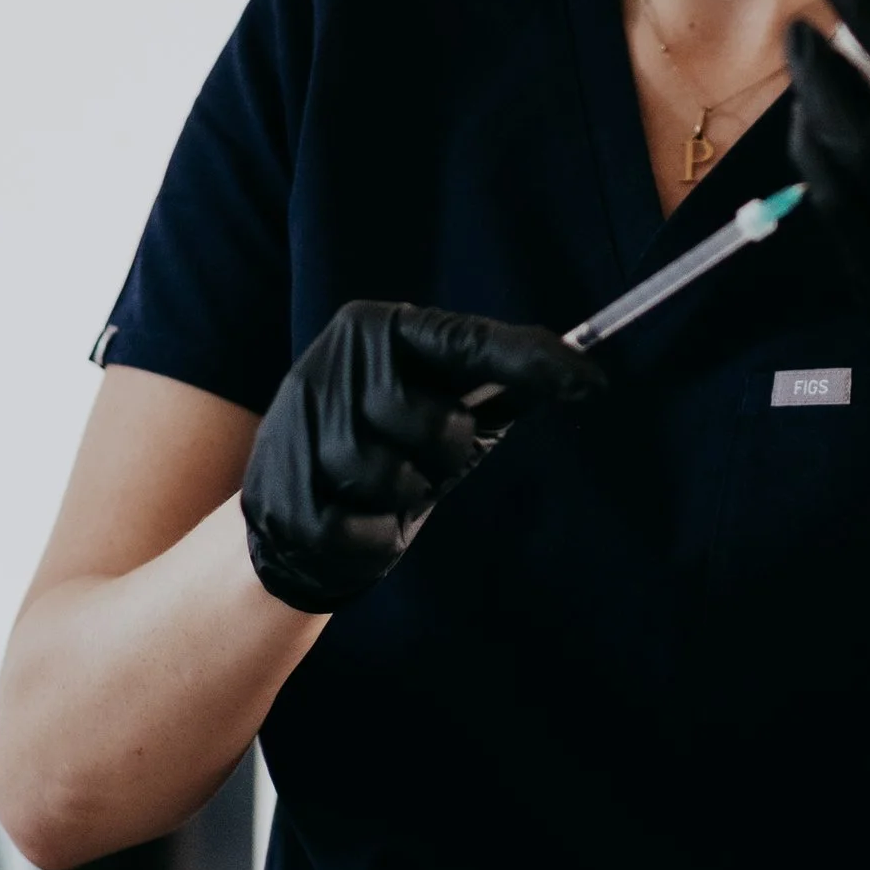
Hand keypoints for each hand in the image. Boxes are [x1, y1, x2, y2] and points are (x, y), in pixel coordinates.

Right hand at [241, 302, 603, 613]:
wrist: (287, 525)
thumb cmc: (386, 453)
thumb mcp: (436, 407)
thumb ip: (491, 385)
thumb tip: (583, 373)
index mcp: (375, 330)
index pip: (465, 341)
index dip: (529, 361)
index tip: (590, 381)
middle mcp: (330, 364)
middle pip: (430, 420)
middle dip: (442, 452)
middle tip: (423, 461)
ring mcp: (297, 428)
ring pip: (388, 476)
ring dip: (402, 497)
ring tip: (382, 490)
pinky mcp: (280, 496)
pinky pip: (358, 530)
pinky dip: (373, 539)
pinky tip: (355, 521)